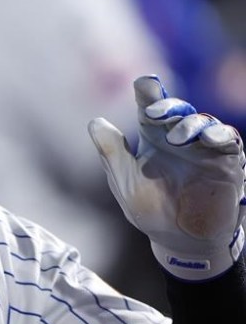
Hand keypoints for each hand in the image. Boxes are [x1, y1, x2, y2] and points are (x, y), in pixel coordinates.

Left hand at [89, 75, 245, 279]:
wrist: (178, 240)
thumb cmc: (150, 210)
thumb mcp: (124, 181)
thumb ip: (112, 152)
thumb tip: (95, 122)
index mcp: (153, 137)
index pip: (150, 106)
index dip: (149, 91)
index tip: (144, 83)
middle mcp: (179, 137)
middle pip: (177, 109)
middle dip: (167, 106)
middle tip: (152, 113)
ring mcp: (204, 148)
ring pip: (203, 121)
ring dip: (191, 123)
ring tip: (177, 136)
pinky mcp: (226, 162)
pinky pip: (229, 140)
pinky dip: (220, 135)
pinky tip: (209, 139)